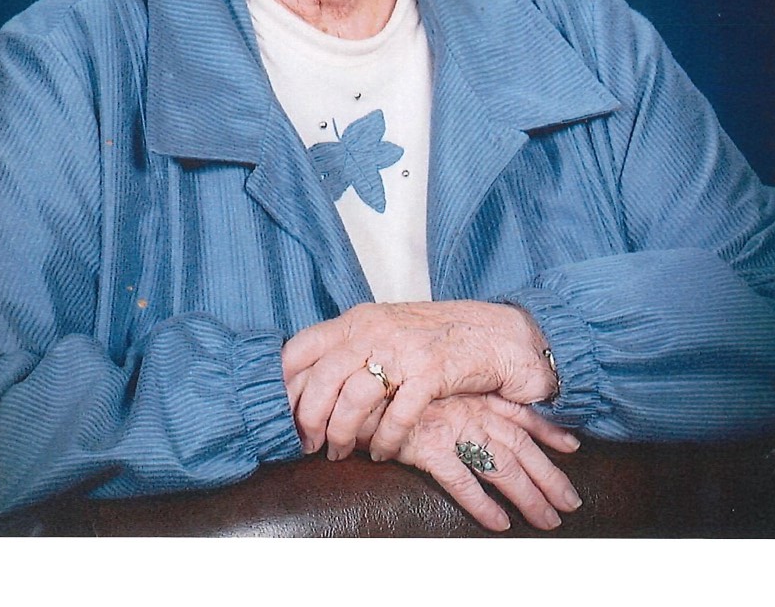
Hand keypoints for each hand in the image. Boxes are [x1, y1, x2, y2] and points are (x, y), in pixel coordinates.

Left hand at [282, 300, 556, 461]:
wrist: (498, 334)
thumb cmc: (439, 339)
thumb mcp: (387, 332)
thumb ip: (353, 350)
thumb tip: (310, 384)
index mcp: (360, 319)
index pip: (303, 346)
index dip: (284, 383)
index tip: (276, 414)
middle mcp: (376, 330)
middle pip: (322, 378)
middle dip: (308, 418)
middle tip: (307, 445)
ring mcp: (404, 350)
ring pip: (354, 399)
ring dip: (341, 435)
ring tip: (340, 454)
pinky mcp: (431, 373)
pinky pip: (396, 416)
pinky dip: (383, 441)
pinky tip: (380, 453)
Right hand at [370, 393, 581, 532]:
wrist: (358, 381)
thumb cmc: (395, 385)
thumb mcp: (433, 383)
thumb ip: (456, 398)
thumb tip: (475, 416)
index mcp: (473, 393)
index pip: (519, 413)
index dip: (548, 430)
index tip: (572, 447)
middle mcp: (470, 410)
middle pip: (519, 447)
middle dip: (549, 476)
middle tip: (570, 503)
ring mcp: (452, 428)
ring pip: (501, 466)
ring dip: (527, 496)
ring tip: (547, 521)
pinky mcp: (429, 447)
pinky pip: (463, 481)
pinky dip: (483, 504)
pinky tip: (500, 523)